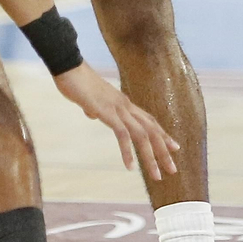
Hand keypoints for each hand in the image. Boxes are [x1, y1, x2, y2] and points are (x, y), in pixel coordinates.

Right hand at [53, 62, 180, 181]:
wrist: (68, 66)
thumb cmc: (75, 81)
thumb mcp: (89, 100)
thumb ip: (94, 108)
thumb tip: (92, 114)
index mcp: (123, 103)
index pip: (149, 120)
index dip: (162, 134)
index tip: (174, 148)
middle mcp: (126, 105)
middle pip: (152, 130)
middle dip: (163, 151)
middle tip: (173, 170)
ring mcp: (118, 108)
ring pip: (142, 135)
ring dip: (151, 157)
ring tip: (157, 175)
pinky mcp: (107, 112)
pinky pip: (123, 135)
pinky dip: (128, 152)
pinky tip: (130, 167)